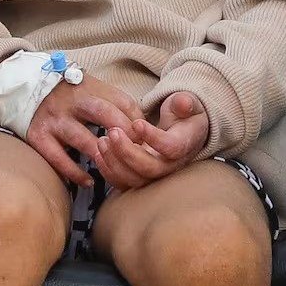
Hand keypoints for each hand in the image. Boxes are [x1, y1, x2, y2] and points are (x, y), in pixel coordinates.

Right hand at [23, 74, 141, 186]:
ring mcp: (55, 120)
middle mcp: (73, 102)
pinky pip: (58, 158)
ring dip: (102, 156)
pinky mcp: (38, 136)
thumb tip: (144, 131)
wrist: (26, 86)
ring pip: (83, 139)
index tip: (145, 141)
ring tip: (114, 169)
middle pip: (105, 114)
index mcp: (91, 88)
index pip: (123, 103)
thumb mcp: (93, 90)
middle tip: (134, 155)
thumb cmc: (69, 94)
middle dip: (124, 136)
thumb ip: (116, 106)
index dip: (138, 124)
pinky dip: (74, 173)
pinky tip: (88, 182)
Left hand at [91, 92, 211, 190]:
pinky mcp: (139, 178)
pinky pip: (123, 183)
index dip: (153, 138)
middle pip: (150, 169)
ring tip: (102, 140)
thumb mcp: (187, 105)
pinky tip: (99, 153)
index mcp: (184, 145)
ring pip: (134, 179)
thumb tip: (183, 103)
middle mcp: (171, 165)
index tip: (137, 123)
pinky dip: (108, 171)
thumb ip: (184, 103)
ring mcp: (154, 175)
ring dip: (114, 161)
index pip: (171, 148)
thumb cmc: (182, 116)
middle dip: (127, 152)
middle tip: (113, 131)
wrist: (181, 132)